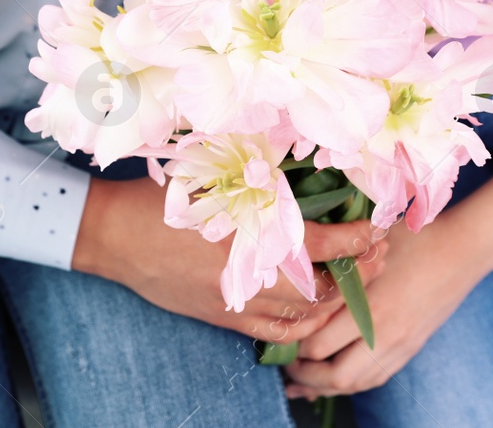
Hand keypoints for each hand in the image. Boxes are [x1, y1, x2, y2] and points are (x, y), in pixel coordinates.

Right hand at [71, 176, 387, 342]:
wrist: (114, 235)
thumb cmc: (163, 196)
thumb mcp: (214, 174)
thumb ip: (260, 176)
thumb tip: (305, 160)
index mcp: (250, 234)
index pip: (322, 245)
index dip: (357, 239)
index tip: (378, 228)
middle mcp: (249, 275)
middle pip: (321, 286)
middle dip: (356, 271)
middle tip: (378, 254)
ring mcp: (236, 301)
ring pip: (303, 314)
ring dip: (335, 299)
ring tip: (355, 279)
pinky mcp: (223, 316)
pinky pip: (275, 332)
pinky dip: (303, 324)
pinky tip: (316, 310)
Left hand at [282, 215, 485, 399]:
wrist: (463, 249)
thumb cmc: (414, 237)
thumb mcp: (371, 242)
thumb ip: (339, 260)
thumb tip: (303, 265)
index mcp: (370, 306)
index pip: (319, 345)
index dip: (295, 346)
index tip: (282, 335)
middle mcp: (384, 334)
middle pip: (335, 376)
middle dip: (305, 376)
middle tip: (287, 366)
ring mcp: (400, 345)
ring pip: (357, 384)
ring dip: (327, 386)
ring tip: (305, 383)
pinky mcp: (411, 348)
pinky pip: (377, 378)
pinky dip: (353, 383)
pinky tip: (339, 379)